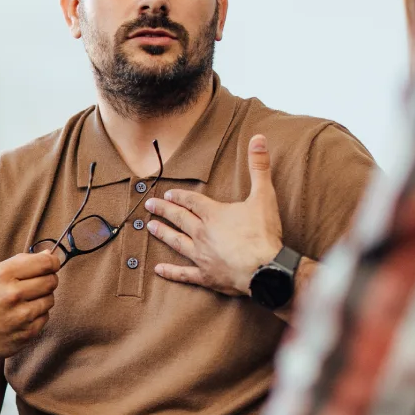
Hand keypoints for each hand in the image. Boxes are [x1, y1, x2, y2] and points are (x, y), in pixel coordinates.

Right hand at [0, 249, 61, 362]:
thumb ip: (20, 263)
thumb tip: (50, 254)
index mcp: (2, 275)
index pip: (45, 263)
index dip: (52, 262)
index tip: (50, 265)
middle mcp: (13, 295)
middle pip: (51, 281)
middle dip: (47, 280)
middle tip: (35, 284)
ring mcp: (21, 317)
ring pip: (50, 300)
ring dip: (41, 299)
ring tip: (22, 302)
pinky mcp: (26, 334)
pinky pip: (44, 318)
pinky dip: (36, 316)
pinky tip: (19, 317)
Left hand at [144, 134, 282, 297]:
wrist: (266, 269)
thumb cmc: (263, 233)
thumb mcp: (264, 195)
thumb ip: (259, 166)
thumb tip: (258, 138)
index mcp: (213, 214)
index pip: (191, 201)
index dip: (179, 196)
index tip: (168, 192)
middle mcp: (202, 233)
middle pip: (179, 218)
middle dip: (164, 210)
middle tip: (149, 205)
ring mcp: (201, 256)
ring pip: (176, 242)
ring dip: (163, 233)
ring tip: (149, 227)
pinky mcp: (206, 276)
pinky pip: (184, 274)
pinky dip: (170, 272)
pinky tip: (158, 269)